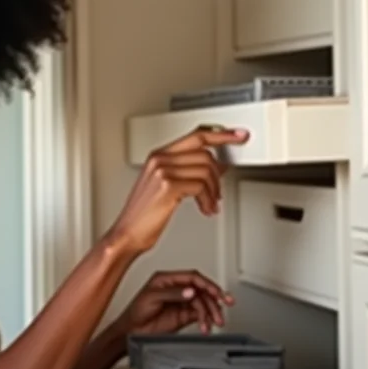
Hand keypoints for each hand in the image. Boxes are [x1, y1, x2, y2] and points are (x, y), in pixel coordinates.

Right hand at [111, 126, 248, 255]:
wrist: (128, 233)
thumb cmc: (144, 215)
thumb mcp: (165, 187)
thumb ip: (188, 171)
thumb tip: (217, 167)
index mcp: (158, 155)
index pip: (196, 137)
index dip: (221, 135)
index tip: (239, 135)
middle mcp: (159, 159)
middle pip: (204, 153)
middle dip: (218, 175)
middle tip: (219, 191)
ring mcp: (163, 171)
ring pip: (206, 170)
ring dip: (214, 190)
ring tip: (211, 203)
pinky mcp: (168, 186)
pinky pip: (201, 186)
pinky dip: (208, 200)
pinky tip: (206, 208)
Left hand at [116, 269, 234, 335]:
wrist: (132, 330)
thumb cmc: (135, 311)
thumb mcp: (152, 297)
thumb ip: (172, 293)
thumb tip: (190, 291)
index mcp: (167, 279)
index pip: (192, 277)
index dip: (206, 283)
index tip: (215, 291)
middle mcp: (176, 289)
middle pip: (201, 289)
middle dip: (214, 297)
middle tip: (224, 304)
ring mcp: (181, 301)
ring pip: (203, 303)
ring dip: (211, 311)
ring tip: (215, 321)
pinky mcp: (184, 315)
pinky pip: (200, 314)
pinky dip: (206, 320)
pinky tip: (206, 326)